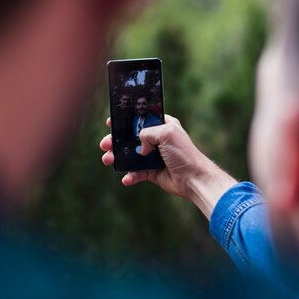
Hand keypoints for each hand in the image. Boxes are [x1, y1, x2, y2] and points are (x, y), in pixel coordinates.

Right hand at [100, 115, 236, 219]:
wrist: (193, 178)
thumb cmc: (184, 153)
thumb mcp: (166, 133)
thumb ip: (147, 133)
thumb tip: (139, 147)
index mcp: (162, 125)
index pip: (140, 119)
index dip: (125, 121)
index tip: (111, 122)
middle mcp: (157, 140)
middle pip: (130, 138)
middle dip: (115, 141)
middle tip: (105, 144)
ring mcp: (153, 156)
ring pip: (130, 156)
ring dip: (118, 158)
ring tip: (108, 160)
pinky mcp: (152, 172)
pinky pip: (136, 173)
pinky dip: (130, 176)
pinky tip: (126, 179)